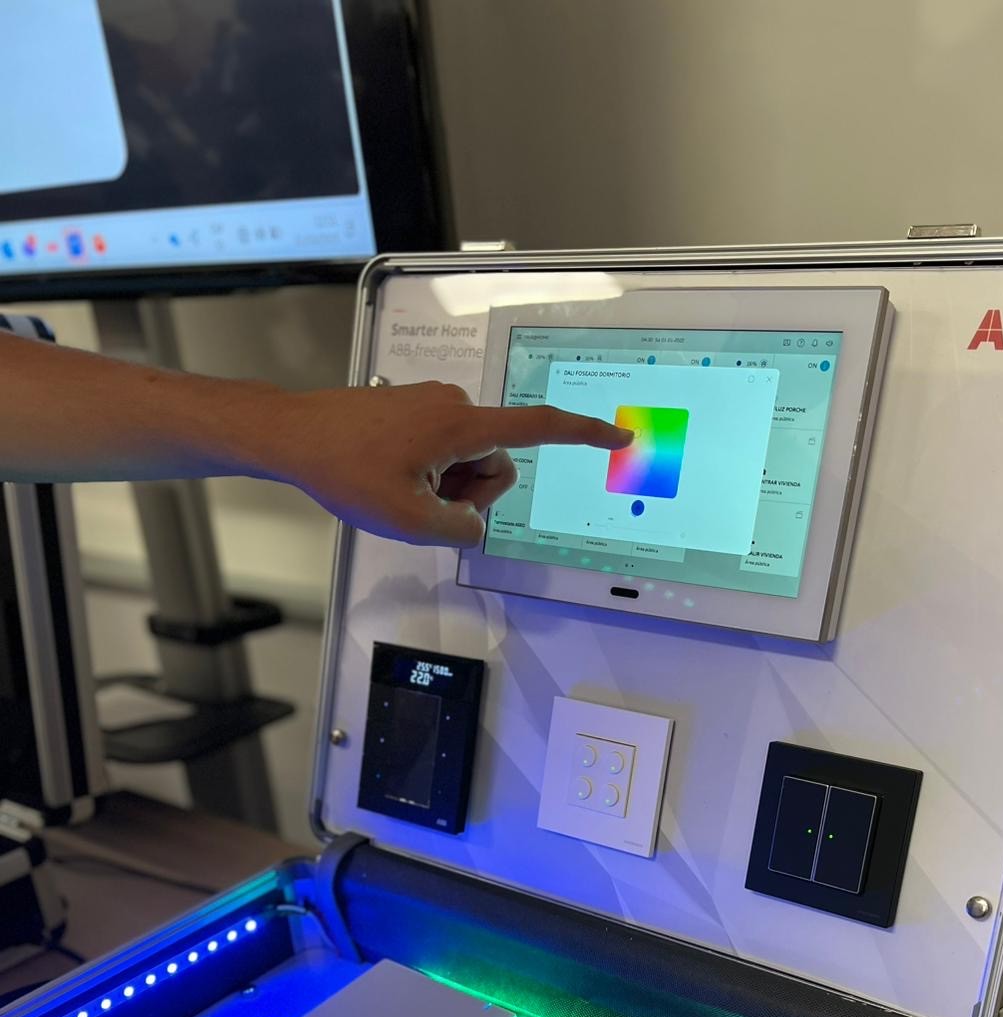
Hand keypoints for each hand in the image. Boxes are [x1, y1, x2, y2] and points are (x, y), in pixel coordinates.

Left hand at [271, 380, 632, 547]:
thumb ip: (460, 530)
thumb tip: (472, 523)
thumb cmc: (343, 469)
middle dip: (472, 493)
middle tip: (423, 503)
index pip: (539, 428)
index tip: (617, 436)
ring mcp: (434, 406)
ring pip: (468, 461)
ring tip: (401, 489)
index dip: (583, 435)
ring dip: (446, 485)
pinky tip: (391, 477)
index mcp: (462, 425)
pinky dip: (429, 473)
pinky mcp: (416, 411)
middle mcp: (454, 406)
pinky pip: (444, 450)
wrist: (292, 435)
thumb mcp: (408, 520)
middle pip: (497, 462)